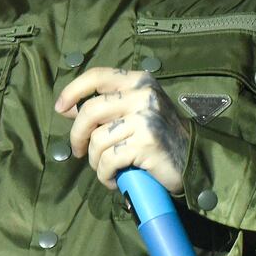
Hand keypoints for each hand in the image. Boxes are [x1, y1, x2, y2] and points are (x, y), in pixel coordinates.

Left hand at [55, 67, 190, 194]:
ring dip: (96, 161)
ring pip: (98, 140)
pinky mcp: (146, 142)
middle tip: (79, 151)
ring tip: (106, 169)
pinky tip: (114, 180)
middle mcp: (143, 95)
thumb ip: (108, 107)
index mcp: (140, 81)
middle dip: (78, 135)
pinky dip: (105, 174)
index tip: (60, 108)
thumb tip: (68, 109)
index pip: (98, 76)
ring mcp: (145, 118)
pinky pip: (108, 160)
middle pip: (90, 110)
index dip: (73, 90)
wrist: (195, 159)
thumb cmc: (162, 136)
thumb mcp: (137, 111)